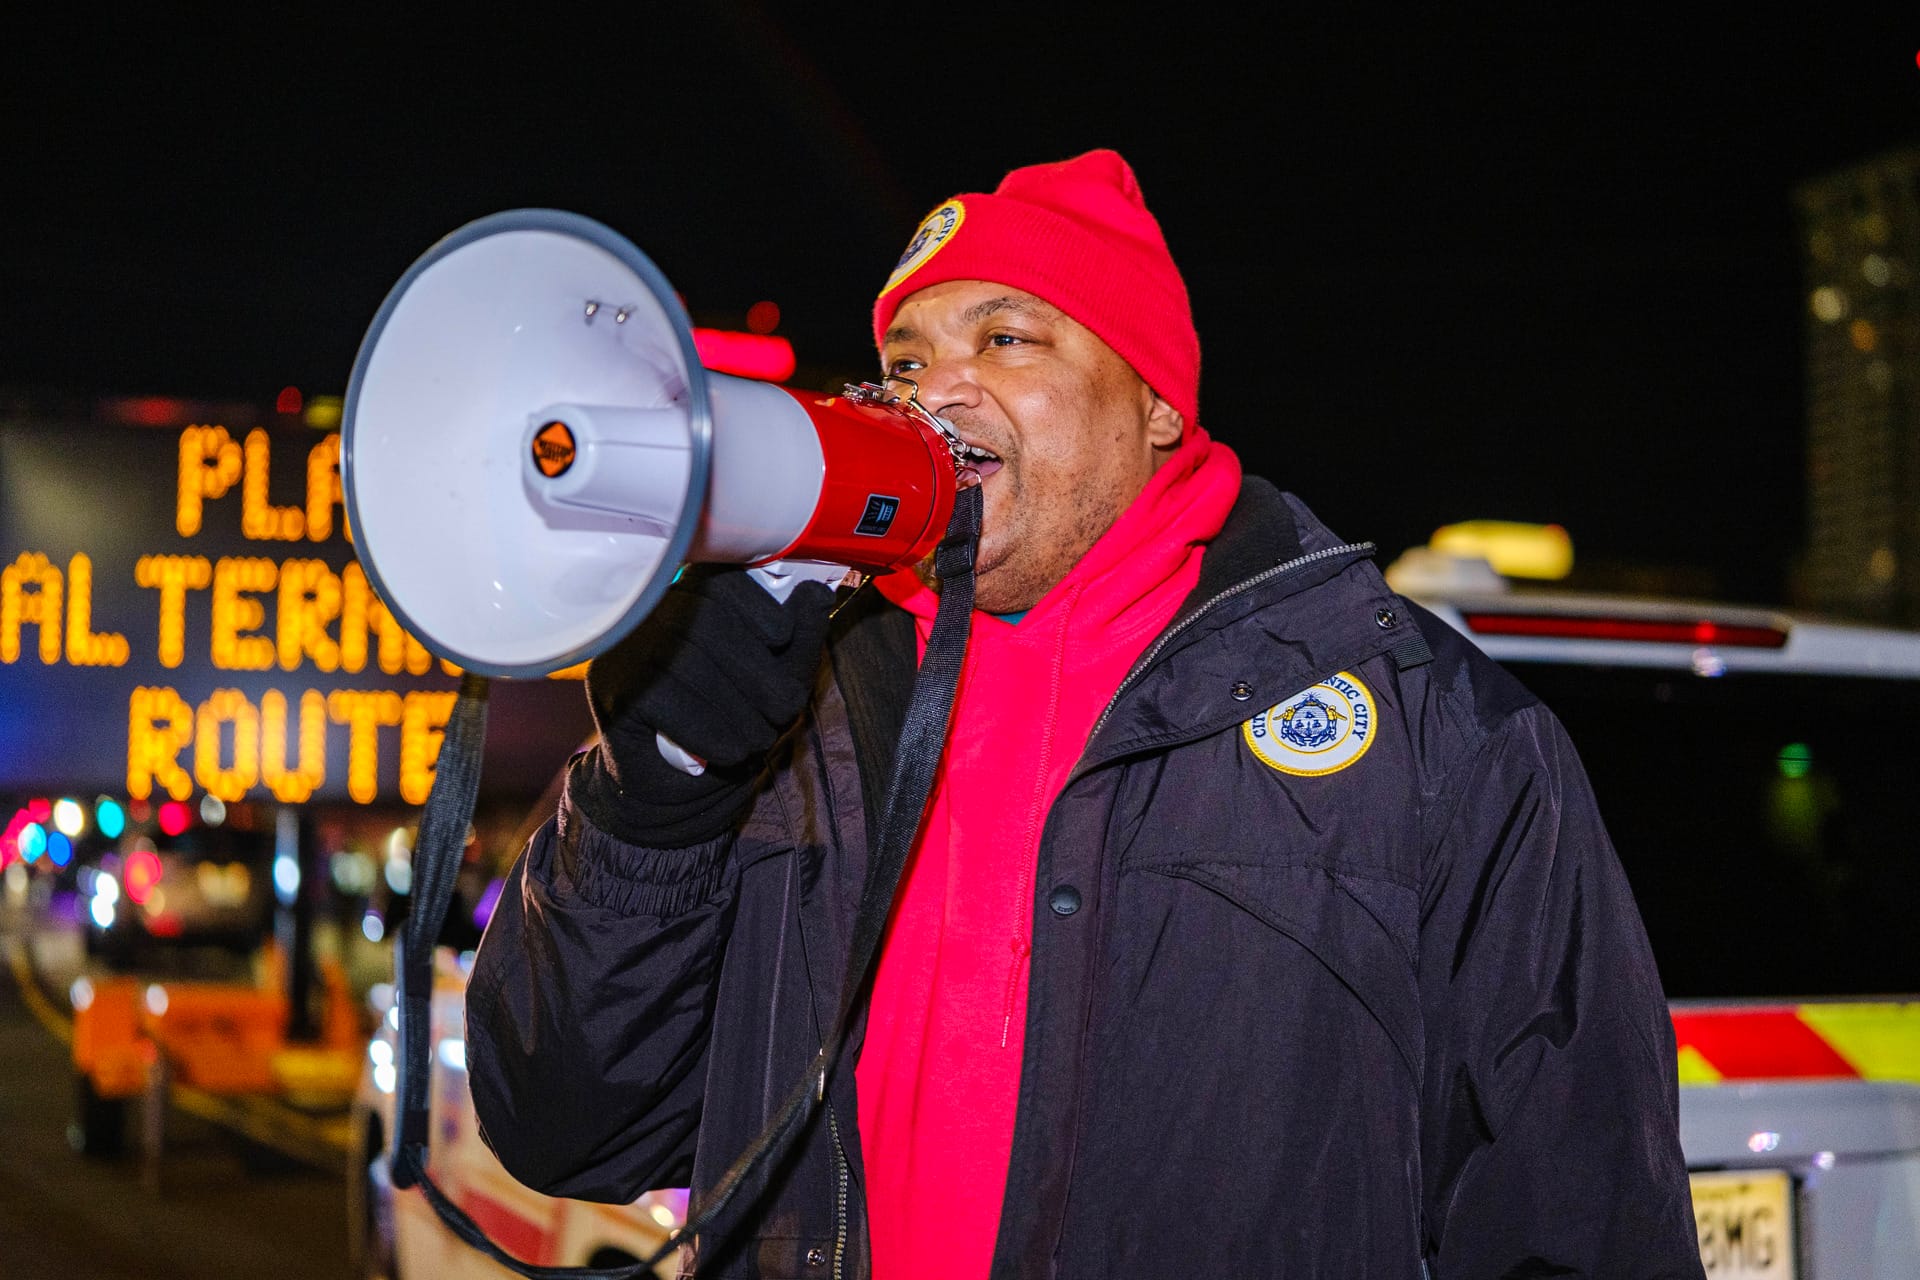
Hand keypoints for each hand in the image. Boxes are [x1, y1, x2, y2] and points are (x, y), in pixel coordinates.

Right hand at [572, 567, 834, 845]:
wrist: (674, 785)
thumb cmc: (731, 720)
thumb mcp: (779, 678)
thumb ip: (800, 636)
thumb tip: (817, 592)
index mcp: (693, 597)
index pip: (723, 581)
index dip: (761, 607)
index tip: (782, 638)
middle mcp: (652, 613)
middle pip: (709, 623)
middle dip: (761, 674)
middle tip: (783, 712)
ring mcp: (626, 648)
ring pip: (690, 664)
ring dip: (741, 712)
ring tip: (757, 740)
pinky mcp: (610, 688)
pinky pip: (666, 701)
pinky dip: (711, 732)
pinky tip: (729, 751)